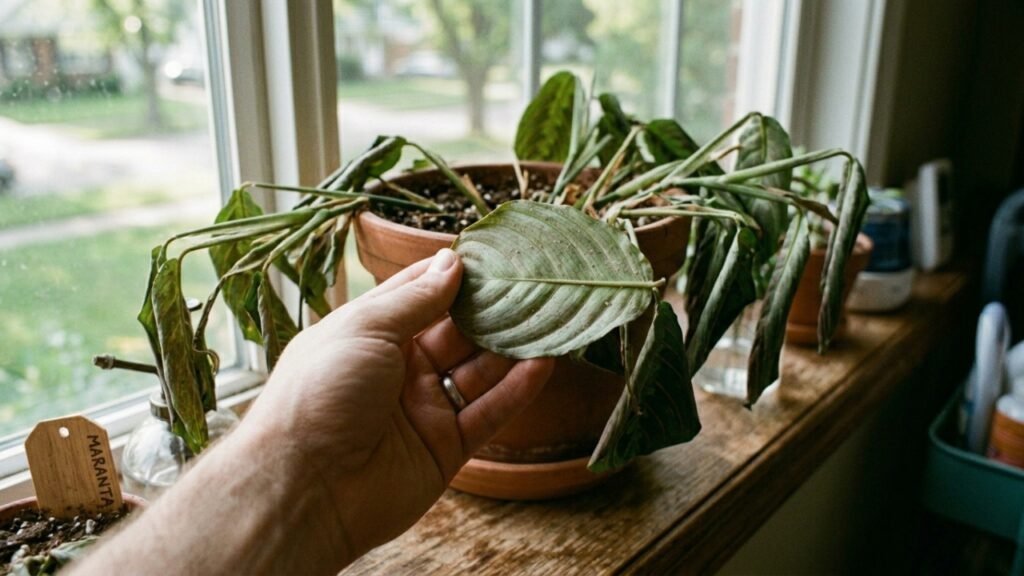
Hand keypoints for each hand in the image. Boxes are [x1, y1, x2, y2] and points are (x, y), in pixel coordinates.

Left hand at [242, 248, 553, 566]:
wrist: (305, 487)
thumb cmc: (319, 394)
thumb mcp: (365, 328)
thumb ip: (416, 299)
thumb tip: (451, 261)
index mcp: (368, 334)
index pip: (418, 295)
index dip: (452, 276)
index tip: (492, 255)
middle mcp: (397, 369)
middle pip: (456, 332)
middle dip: (491, 309)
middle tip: (533, 283)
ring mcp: (423, 408)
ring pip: (479, 371)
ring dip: (513, 347)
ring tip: (551, 317)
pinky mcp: (445, 447)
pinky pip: (488, 413)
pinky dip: (517, 390)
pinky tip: (544, 363)